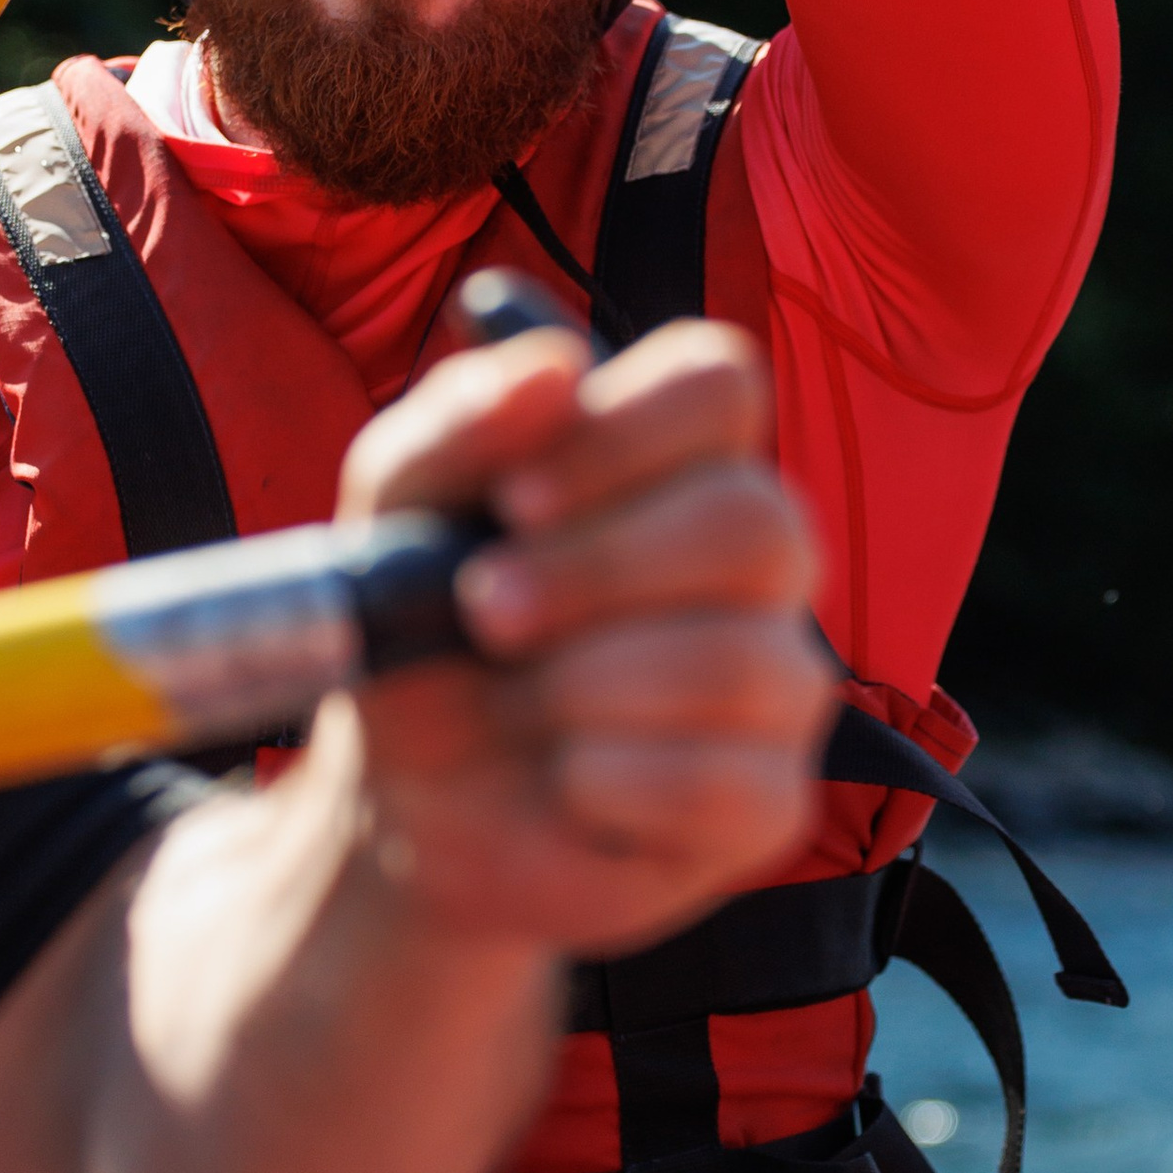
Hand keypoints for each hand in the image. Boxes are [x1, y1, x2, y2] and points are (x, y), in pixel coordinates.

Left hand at [325, 315, 827, 955]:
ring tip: (516, 710)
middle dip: (596, 570)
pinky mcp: (768, 803)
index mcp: (674, 464)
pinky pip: (729, 785)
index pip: (721, 385)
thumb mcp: (395, 517)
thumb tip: (552, 368)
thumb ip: (457, 426)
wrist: (404, 802)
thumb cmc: (425, 637)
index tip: (515, 498)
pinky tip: (565, 783)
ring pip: (741, 659)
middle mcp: (752, 563)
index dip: (625, 430)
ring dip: (586, 688)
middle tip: (486, 613)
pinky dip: (612, 784)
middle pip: (753, 521)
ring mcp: (776, 684)